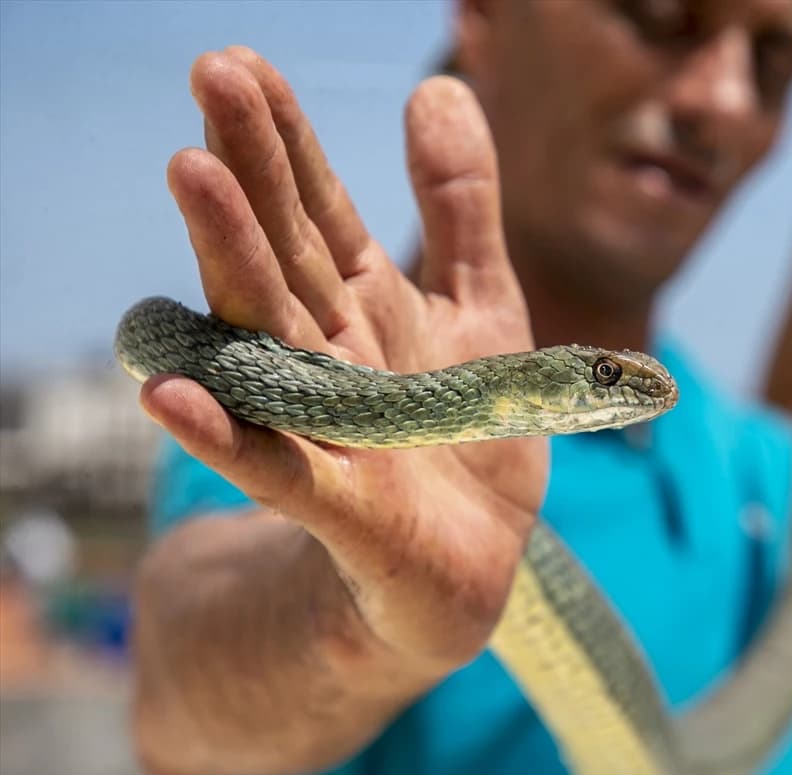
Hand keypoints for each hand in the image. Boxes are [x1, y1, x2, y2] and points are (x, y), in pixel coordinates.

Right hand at [142, 47, 545, 667]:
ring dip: (230, 264)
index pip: (317, 211)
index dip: (287, 140)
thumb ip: (459, 206)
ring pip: (269, 340)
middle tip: (214, 74)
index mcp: (362, 305)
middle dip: (252, 170)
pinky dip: (230, 436)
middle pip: (283, 255)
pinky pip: (278, 470)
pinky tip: (173, 395)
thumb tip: (437, 86)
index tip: (246, 61)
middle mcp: (328, 356)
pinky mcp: (341, 509)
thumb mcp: (482, 303)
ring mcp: (326, 430)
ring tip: (190, 174)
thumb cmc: (468, 431)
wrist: (475, 559)